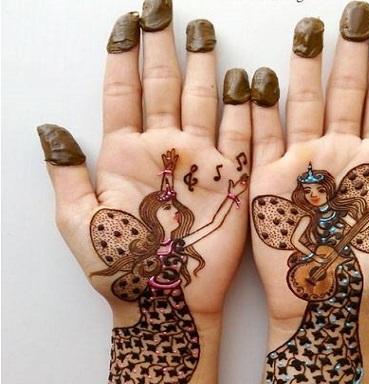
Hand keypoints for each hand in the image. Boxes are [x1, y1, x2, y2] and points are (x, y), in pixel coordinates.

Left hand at [37, 9, 251, 318]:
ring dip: (204, 67)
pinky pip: (241, 135)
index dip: (122, 57)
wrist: (165, 302)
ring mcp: (199, 162)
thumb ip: (68, 172)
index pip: (122, 92)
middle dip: (162, 46)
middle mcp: (163, 151)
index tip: (124, 22)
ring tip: (204, 31)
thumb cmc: (120, 268)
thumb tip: (51, 129)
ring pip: (202, 102)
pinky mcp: (231, 180)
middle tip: (162, 7)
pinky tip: (249, 80)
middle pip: (162, 86)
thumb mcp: (79, 222)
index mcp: (123, 156)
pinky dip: (246, 108)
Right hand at [249, 10, 368, 321]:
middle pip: (345, 93)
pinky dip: (258, 107)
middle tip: (354, 13)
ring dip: (304, 69)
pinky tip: (257, 79)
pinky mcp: (268, 181)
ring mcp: (302, 166)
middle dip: (349, 53)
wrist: (327, 305)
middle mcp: (340, 158)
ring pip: (303, 105)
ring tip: (307, 32)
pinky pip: (261, 135)